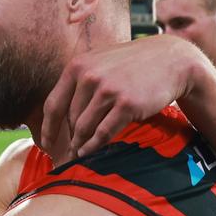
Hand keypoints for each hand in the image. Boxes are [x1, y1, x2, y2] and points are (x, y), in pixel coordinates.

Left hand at [42, 35, 206, 159]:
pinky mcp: (127, 104)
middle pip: (70, 118)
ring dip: (80, 145)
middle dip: (67, 139)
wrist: (170, 60)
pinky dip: (94, 146)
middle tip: (67, 155)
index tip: (45, 144)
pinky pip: (104, 132)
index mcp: (78, 66)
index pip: (53, 104)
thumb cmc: (134, 64)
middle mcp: (89, 76)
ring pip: (85, 127)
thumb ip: (82, 80)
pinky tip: (90, 152)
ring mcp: (108, 90)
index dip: (47, 128)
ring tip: (79, 155)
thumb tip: (62, 110)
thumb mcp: (102, 62)